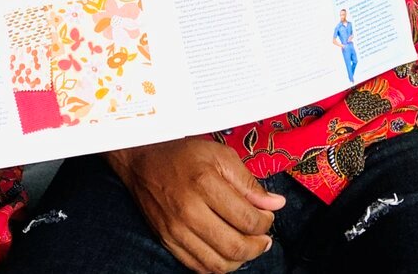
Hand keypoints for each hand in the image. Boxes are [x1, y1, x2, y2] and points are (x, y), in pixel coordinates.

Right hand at [106, 138, 283, 272]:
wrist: (141, 161)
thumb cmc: (182, 155)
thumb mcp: (220, 156)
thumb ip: (249, 182)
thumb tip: (275, 203)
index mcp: (204, 184)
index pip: (247, 219)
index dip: (265, 222)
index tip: (268, 216)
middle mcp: (188, 211)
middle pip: (235, 246)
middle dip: (258, 246)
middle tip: (264, 237)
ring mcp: (175, 230)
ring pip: (218, 264)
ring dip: (240, 259)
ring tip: (248, 246)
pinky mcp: (167, 241)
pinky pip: (198, 267)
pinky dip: (218, 265)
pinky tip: (226, 252)